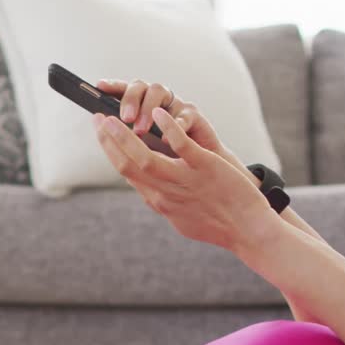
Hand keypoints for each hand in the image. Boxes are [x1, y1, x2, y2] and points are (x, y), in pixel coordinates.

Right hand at [92, 107, 283, 253]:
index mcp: (158, 202)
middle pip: (127, 165)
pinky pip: (181, 146)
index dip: (110, 152)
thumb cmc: (217, 225)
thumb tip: (147, 191)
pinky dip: (167, 128)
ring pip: (145, 158)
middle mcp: (165, 193)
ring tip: (113, 116)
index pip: (126, 174)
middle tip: (97, 119)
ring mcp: (184, 181)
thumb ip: (162, 201)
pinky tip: (159, 113)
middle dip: (108, 140)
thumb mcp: (180, 219)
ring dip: (125, 136)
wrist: (248, 232)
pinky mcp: (206, 168)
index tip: (102, 134)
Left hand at [95, 79, 239, 165]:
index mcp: (138, 107)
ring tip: (140, 131)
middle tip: (123, 118)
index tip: (100, 85)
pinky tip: (166, 138)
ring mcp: (173, 105)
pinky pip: (184, 114)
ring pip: (157, 92)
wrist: (196, 170)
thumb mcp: (140, 150)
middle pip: (139, 86)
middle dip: (129, 100)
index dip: (112, 85)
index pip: (122, 90)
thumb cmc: (164, 158)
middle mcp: (154, 101)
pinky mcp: (193, 115)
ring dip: (147, 110)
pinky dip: (175, 124)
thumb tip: (103, 132)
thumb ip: (125, 140)